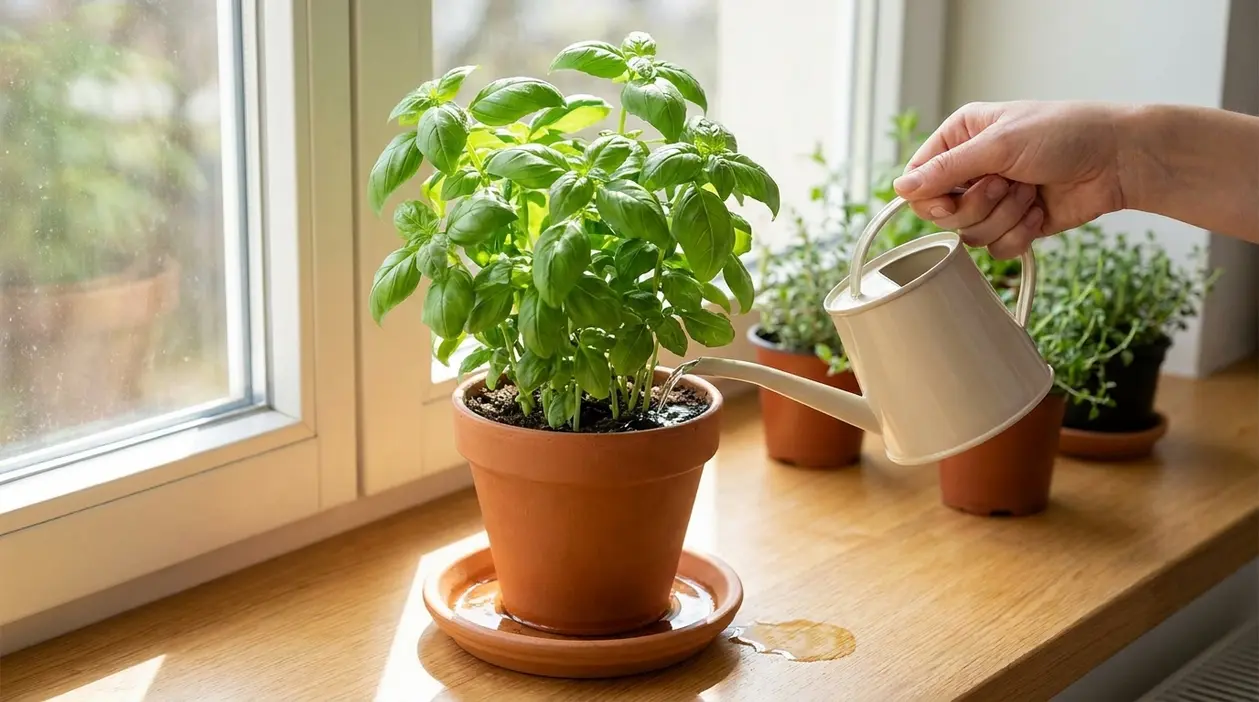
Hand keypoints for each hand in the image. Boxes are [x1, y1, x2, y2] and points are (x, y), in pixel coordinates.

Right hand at [892, 101, 1128, 257]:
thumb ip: (946, 169)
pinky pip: (996, 248)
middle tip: (1005, 185)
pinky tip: (1040, 211)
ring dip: (1003, 217)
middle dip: (977, 206)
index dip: (930, 198)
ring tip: (1030, 193)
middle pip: (941, 214)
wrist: (1119, 160)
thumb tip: (900, 188)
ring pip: (969, 234)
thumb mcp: (999, 145)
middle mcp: (972, 169)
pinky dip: (1019, 233)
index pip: (918, 180)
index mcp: (961, 138)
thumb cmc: (1066, 134)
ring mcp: (994, 199)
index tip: (952, 199)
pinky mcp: (1015, 224)